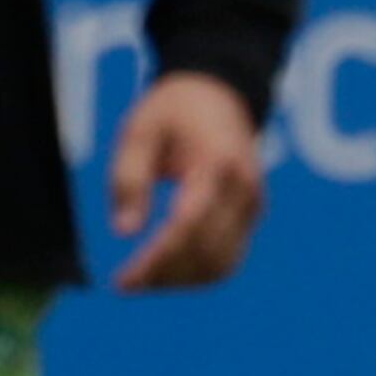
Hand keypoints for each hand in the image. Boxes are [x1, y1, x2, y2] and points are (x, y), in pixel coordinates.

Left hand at [109, 73, 268, 292]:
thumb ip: (129, 179)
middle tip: (123, 283)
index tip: (122, 281)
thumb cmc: (172, 112)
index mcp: (218, 163)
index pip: (189, 225)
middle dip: (162, 275)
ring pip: (220, 265)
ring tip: (140, 280)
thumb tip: (125, 233)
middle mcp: (244, 188)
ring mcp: (253, 205)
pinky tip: (164, 273)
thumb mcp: (138, 133)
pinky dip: (195, 274)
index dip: (155, 259)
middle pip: (205, 251)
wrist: (218, 92)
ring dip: (179, 282)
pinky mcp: (250, 216)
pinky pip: (227, 259)